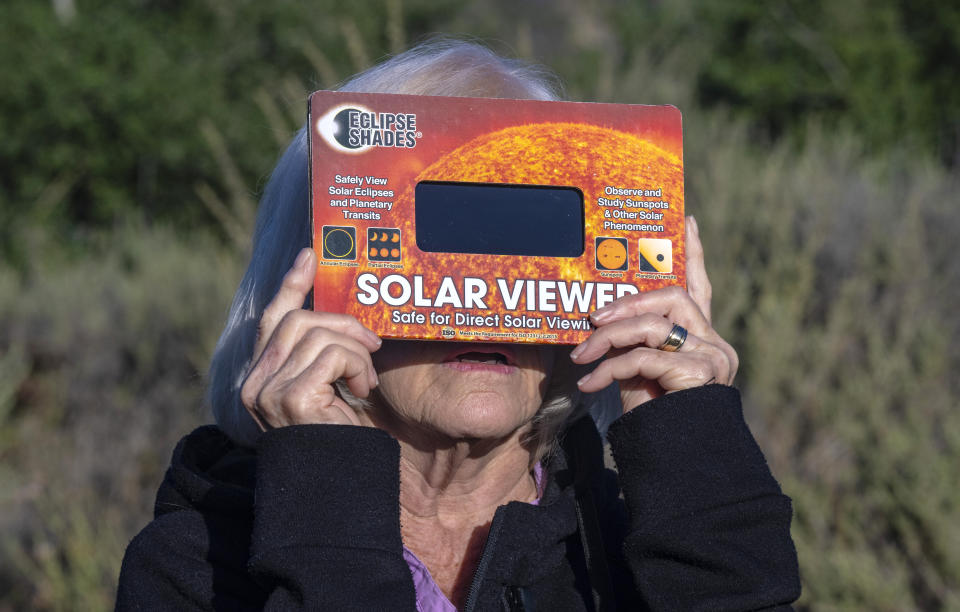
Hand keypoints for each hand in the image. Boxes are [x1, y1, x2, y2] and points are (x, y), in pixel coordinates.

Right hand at [240, 248, 381, 428]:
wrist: (343, 487)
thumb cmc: (342, 441)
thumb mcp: (329, 390)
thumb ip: (321, 356)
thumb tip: (335, 313)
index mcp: (260, 378)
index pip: (271, 319)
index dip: (291, 284)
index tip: (310, 255)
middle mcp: (255, 383)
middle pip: (299, 319)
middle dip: (344, 323)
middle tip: (373, 345)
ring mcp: (267, 391)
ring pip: (319, 333)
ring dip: (356, 351)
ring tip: (365, 381)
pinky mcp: (291, 397)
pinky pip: (334, 354)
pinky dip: (358, 367)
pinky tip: (362, 392)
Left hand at [570, 217, 737, 412]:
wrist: (678, 463)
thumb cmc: (656, 417)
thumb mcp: (639, 371)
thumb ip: (633, 342)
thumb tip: (600, 319)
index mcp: (701, 336)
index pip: (699, 286)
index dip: (693, 253)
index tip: (688, 220)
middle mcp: (714, 342)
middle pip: (671, 296)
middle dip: (627, 302)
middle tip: (592, 317)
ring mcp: (713, 357)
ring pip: (654, 325)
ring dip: (609, 337)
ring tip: (582, 355)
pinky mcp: (702, 373)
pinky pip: (644, 358)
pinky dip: (610, 368)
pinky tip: (590, 383)